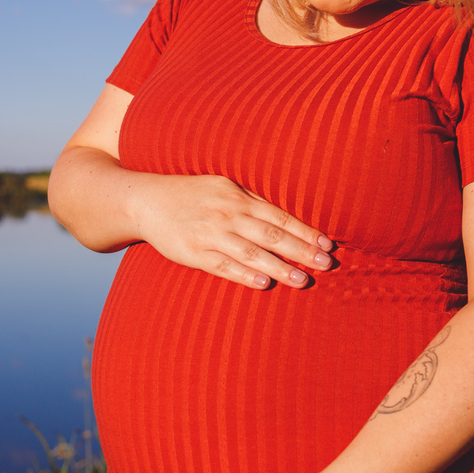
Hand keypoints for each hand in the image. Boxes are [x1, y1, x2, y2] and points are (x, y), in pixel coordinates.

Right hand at [134, 174, 333, 289]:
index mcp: (238, 198)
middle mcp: (227, 215)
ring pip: (251, 253)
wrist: (146, 201)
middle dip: (300, 250)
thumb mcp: (224, 188)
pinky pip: (223, 266)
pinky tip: (264, 284)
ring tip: (302, 280)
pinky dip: (244, 275)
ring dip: (279, 267)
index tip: (327, 244)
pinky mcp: (193, 253)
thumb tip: (287, 217)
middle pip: (271, 234)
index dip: (305, 231)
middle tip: (325, 264)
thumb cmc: (191, 195)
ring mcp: (210, 235)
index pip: (279, 216)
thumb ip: (253, 201)